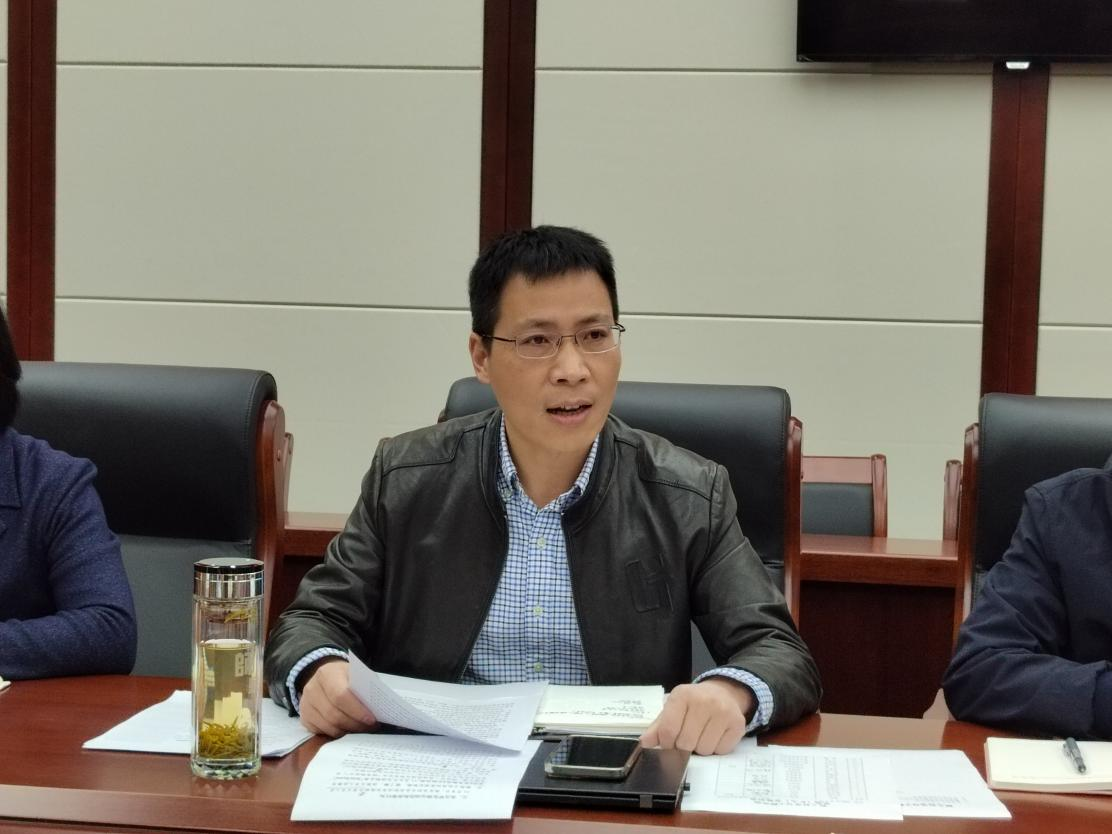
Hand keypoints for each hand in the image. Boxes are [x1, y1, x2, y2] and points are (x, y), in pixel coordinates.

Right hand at [297, 658, 377, 736]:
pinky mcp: (304, 717)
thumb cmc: (345, 676)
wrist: (324, 676)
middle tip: (370, 727)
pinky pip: (321, 732)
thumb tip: (379, 707)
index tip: (371, 719)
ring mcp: (305, 704)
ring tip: (361, 729)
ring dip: (347, 731)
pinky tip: (347, 729)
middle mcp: (312, 689)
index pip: (340, 696)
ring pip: (328, 726)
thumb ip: (365, 687)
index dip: (357, 710)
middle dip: (355, 724)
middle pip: (334, 714)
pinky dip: (336, 733)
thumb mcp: (355, 674)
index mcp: (327, 674)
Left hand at [640, 678, 754, 754]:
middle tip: (687, 738)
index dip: (666, 744)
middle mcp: (703, 700)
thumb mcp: (673, 709)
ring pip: (704, 750)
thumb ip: (658, 727)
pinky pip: (721, 750)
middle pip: (686, 743)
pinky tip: (715, 735)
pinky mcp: (737, 723)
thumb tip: (644, 743)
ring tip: (702, 735)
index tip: (669, 743)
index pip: (668, 731)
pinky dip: (716, 749)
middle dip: (684, 747)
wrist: (723, 693)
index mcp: (682, 695)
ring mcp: (722, 711)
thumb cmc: (693, 704)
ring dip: (700, 749)